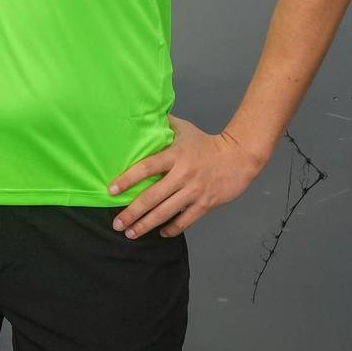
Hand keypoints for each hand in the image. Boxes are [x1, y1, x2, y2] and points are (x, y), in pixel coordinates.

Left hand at [108, 118, 267, 238]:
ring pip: (166, 212)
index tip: (111, 190)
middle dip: (133, 212)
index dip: (127, 180)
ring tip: (131, 233)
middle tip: (117, 224)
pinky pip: (186, 220)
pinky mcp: (206, 204)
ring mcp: (194, 191)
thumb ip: (164, 126)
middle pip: (153, 196)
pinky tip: (161, 233)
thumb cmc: (208, 143)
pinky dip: (172, 228)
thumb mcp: (185, 129)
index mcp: (175, 156)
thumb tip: (144, 117)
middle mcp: (182, 175)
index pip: (146, 168)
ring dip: (147, 225)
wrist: (240, 156)